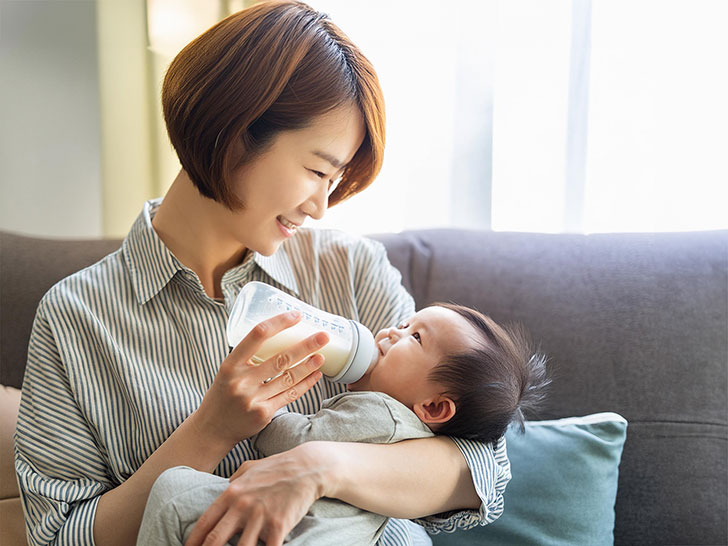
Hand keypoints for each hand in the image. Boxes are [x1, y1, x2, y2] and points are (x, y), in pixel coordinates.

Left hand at [184, 443, 332, 545]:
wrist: (307, 467)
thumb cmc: (277, 466)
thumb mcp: (249, 468)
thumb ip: (233, 481)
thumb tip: (221, 491)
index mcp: (231, 493)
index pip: (204, 523)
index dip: (193, 541)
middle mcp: (242, 505)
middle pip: (215, 540)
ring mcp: (260, 516)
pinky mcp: (278, 526)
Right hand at [191, 311, 326, 449]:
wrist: (212, 428)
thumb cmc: (223, 393)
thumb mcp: (228, 370)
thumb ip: (249, 356)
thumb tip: (279, 335)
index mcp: (231, 364)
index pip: (258, 335)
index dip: (280, 323)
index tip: (296, 315)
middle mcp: (242, 381)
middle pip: (281, 358)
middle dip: (306, 346)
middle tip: (323, 336)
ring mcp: (253, 399)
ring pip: (289, 378)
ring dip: (309, 366)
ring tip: (322, 355)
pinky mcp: (263, 414)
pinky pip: (289, 395)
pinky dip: (305, 384)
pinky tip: (315, 375)